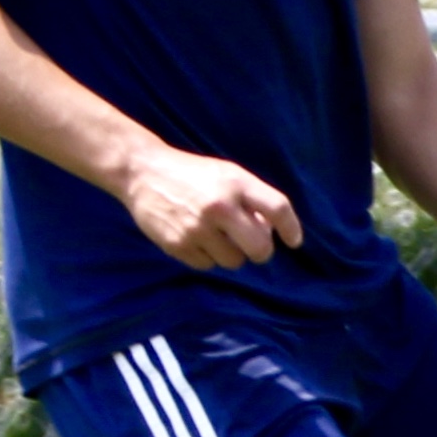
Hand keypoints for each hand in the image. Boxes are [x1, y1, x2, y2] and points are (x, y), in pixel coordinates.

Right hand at [121, 147, 300, 269]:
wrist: (142, 171)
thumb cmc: (193, 175)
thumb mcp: (228, 175)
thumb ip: (252, 199)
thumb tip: (272, 231)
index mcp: (236, 184)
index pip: (278, 208)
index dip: (291, 228)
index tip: (294, 241)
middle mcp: (219, 206)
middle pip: (259, 248)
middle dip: (261, 251)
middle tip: (255, 247)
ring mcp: (196, 227)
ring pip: (234, 261)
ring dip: (232, 254)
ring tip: (218, 238)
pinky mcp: (176, 244)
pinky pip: (207, 265)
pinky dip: (207, 257)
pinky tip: (197, 240)